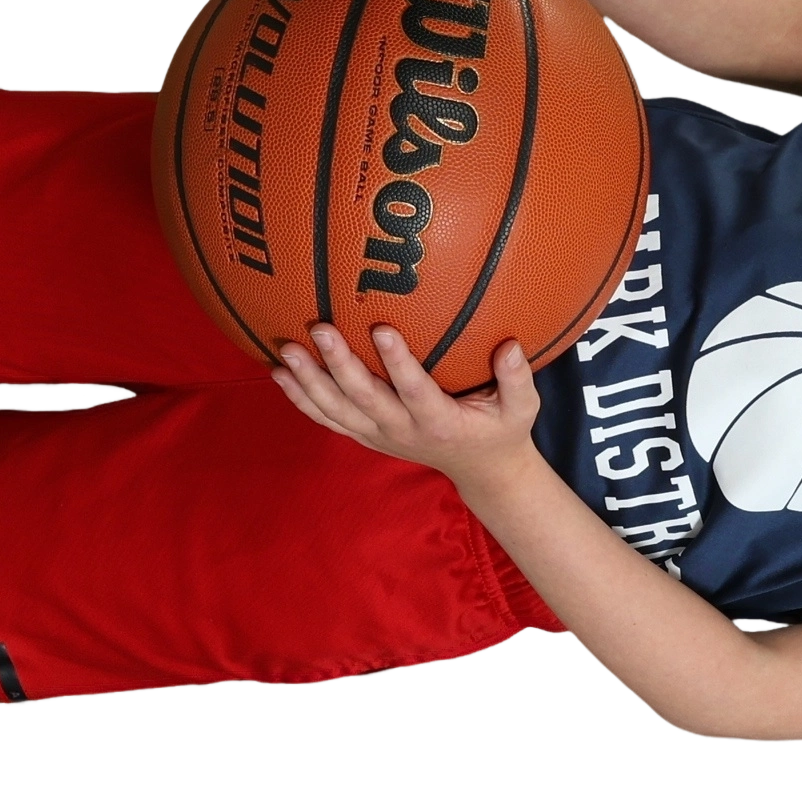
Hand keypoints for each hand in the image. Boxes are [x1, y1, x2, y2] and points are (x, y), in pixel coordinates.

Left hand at [271, 321, 546, 487]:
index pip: (415, 390)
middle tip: (320, 328)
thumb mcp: (521, 409)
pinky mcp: (365, 435)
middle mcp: (403, 429)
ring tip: (287, 351)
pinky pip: (327, 419)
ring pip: (337, 409)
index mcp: (440, 421)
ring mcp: (379, 434)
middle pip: (364, 397)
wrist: (480, 471)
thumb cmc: (500, 430)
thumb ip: (517, 379)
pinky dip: (302, 399)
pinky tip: (280, 374)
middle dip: (339, 363)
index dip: (398, 363)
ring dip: (310, 381)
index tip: (383, 328)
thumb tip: (510, 346)